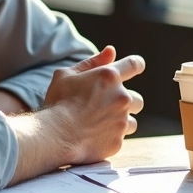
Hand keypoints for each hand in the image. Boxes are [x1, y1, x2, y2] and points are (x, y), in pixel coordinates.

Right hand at [43, 45, 145, 163]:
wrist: (54, 136)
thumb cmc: (57, 102)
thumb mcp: (66, 75)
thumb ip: (91, 62)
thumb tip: (111, 51)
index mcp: (109, 77)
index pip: (134, 64)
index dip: (137, 65)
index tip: (136, 68)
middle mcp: (121, 97)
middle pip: (137, 99)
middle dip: (125, 102)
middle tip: (106, 107)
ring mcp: (121, 121)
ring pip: (132, 122)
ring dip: (121, 121)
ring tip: (100, 124)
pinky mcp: (118, 141)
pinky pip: (120, 138)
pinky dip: (110, 137)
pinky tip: (94, 138)